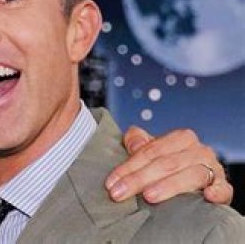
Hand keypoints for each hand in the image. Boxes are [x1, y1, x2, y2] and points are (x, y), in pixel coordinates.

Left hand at [105, 126, 232, 204]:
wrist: (198, 178)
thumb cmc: (171, 164)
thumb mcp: (153, 150)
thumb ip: (139, 143)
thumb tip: (134, 143)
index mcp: (180, 138)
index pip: (151, 151)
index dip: (129, 166)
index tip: (112, 182)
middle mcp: (198, 151)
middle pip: (166, 163)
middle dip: (139, 179)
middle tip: (120, 193)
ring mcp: (213, 169)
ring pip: (191, 174)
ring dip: (169, 185)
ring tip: (149, 196)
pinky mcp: (223, 188)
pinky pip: (222, 189)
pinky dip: (216, 191)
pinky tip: (206, 196)